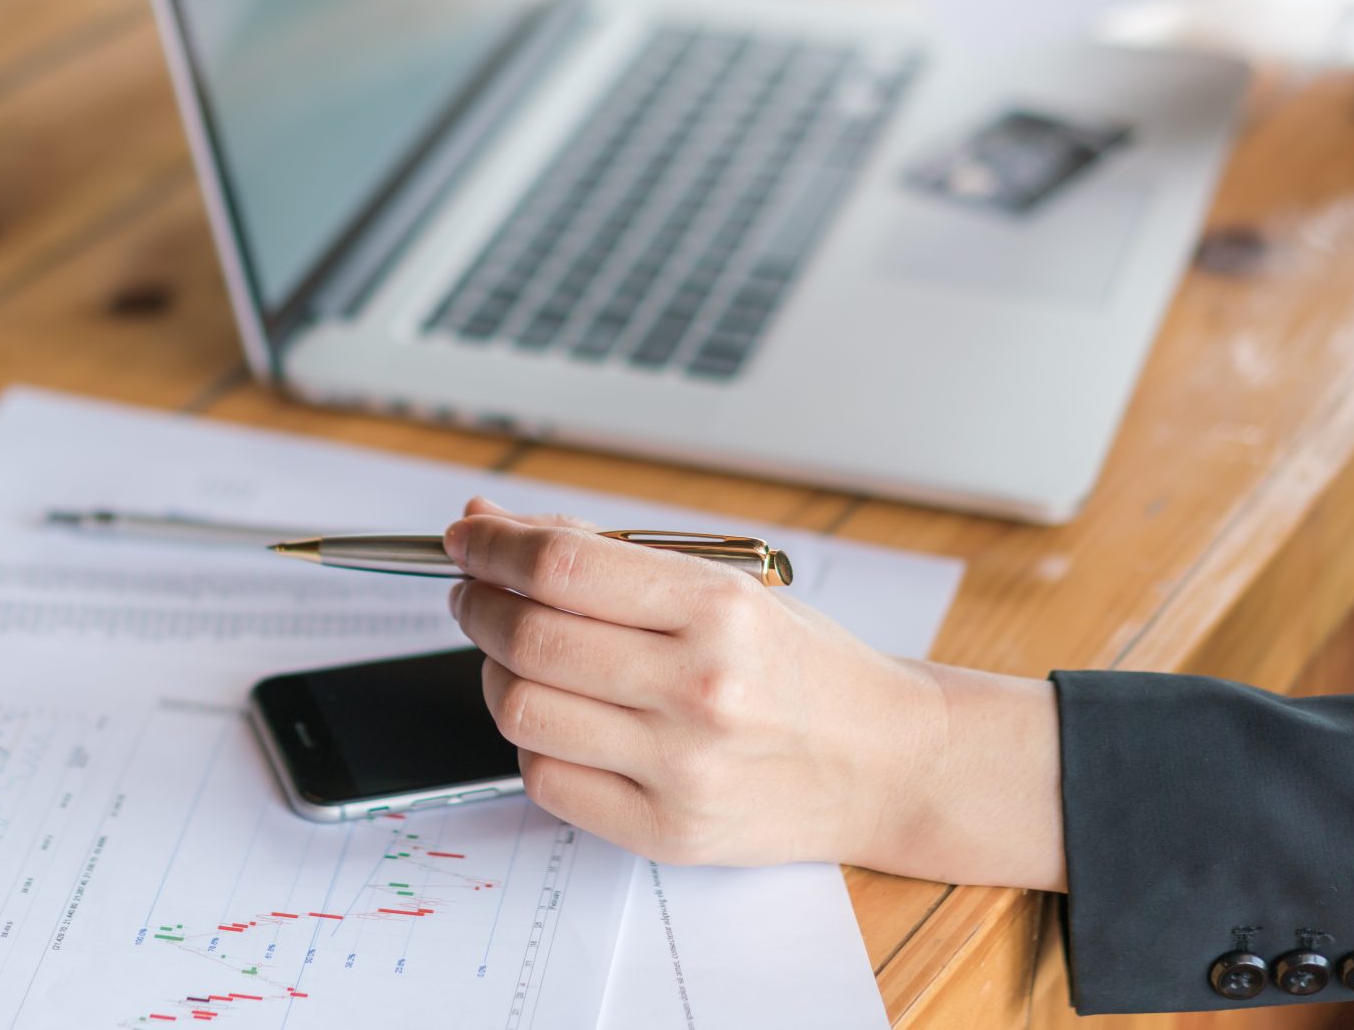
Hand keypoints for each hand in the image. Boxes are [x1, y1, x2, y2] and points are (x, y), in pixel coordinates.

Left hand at [446, 499, 1065, 888]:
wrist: (886, 762)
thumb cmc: (801, 665)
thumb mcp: (724, 584)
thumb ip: (603, 555)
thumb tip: (490, 520)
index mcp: (718, 610)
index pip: (563, 567)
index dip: (493, 545)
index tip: (467, 536)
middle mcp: (700, 690)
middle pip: (530, 639)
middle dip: (478, 604)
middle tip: (474, 592)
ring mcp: (681, 769)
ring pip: (523, 711)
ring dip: (495, 672)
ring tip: (514, 654)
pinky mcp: (666, 833)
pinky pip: (547, 781)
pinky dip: (532, 741)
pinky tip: (559, 717)